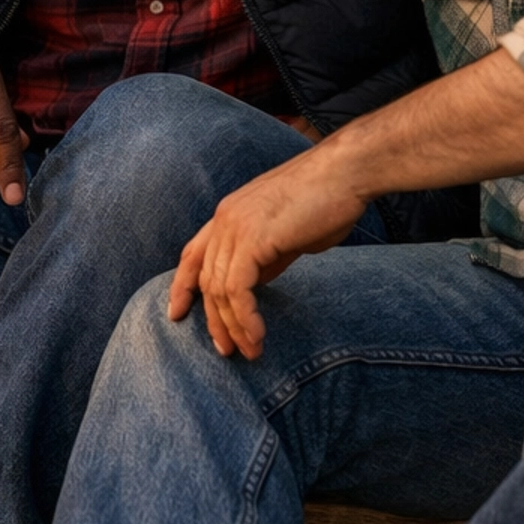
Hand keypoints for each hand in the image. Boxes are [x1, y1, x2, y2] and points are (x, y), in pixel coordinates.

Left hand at [167, 150, 367, 358]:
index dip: (181, 285)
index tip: (176, 313)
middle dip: (214, 320)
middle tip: (228, 350)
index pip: (192, 254)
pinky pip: (237, 290)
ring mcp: (236, 226)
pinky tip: (257, 334)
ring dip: (233, 326)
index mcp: (230, 213)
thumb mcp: (286, 232)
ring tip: (250, 351)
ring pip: (219, 289)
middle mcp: (225, 218)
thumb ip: (265, 256)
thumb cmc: (327, 199)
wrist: (346, 173)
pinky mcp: (253, 239)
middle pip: (205, 279)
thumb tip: (254, 283)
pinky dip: (245, 318)